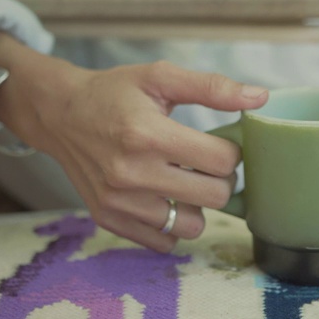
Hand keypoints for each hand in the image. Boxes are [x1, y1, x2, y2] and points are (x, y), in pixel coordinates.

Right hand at [23, 61, 267, 251]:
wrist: (60, 113)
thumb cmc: (114, 93)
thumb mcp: (160, 77)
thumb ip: (212, 87)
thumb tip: (259, 98)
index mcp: (148, 134)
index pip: (222, 161)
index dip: (230, 152)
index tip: (216, 144)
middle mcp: (132, 173)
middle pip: (215, 196)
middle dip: (220, 179)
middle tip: (205, 164)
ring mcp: (118, 201)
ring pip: (193, 225)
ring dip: (197, 205)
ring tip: (183, 182)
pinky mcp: (108, 218)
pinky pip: (164, 241)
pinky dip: (172, 225)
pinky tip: (164, 198)